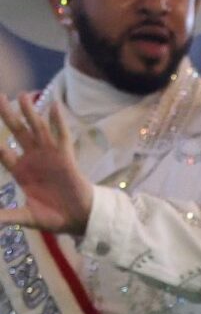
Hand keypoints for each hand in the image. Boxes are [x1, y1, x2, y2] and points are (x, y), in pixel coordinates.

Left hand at [0, 94, 93, 235]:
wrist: (80, 219)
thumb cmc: (54, 217)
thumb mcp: (26, 217)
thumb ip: (6, 216)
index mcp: (22, 172)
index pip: (4, 154)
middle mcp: (34, 159)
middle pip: (18, 132)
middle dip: (8, 115)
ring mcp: (49, 156)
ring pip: (37, 128)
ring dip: (29, 112)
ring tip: (21, 95)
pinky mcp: (65, 157)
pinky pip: (61, 135)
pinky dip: (58, 120)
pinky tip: (53, 106)